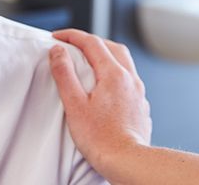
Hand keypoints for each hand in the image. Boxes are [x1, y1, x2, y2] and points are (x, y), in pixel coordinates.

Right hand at [49, 29, 151, 179]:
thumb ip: (65, 74)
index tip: (57, 36)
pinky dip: (116, 71)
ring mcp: (138, 91)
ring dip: (106, 53)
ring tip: (91, 59)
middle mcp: (129, 78)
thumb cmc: (101, 139)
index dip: (72, 36)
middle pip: (111, 46)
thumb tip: (58, 51)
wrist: (128, 162)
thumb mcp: (75, 104)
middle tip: (73, 44)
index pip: (92, 42)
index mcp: (113, 74)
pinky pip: (129, 77)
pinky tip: (107, 84)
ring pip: (123, 60)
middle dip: (91, 41)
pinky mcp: (141, 105)